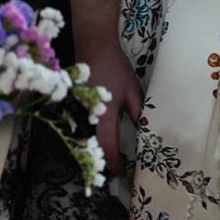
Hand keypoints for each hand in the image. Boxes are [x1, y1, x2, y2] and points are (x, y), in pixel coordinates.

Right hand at [78, 34, 144, 178]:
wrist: (92, 45)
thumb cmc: (114, 68)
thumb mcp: (132, 90)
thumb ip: (138, 112)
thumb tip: (146, 132)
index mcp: (103, 117)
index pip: (109, 148)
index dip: (116, 163)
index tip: (124, 174)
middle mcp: (86, 120)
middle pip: (95, 149)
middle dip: (105, 162)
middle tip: (118, 172)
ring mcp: (77, 114)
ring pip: (87, 141)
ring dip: (98, 152)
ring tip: (111, 160)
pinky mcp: (74, 109)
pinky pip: (82, 130)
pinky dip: (91, 139)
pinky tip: (101, 141)